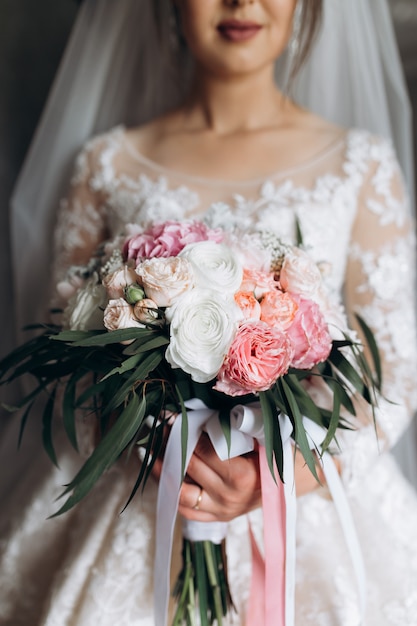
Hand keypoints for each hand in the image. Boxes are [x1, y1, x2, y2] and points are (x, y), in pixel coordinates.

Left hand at [150, 432, 341, 521]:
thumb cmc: (280, 449)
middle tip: (157, 423)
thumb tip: (202, 408)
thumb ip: (237, 424)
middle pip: (189, 467)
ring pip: (181, 491)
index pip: (202, 450)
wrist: (295, 480)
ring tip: (149, 448)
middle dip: (171, 443)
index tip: (170, 414)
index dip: (184, 430)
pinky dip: (172, 491)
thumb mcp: (264, 433)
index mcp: (243, 476)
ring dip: (164, 469)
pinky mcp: (218, 518)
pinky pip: (187, 509)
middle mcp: (230, 497)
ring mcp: (222, 511)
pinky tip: (161, 472)